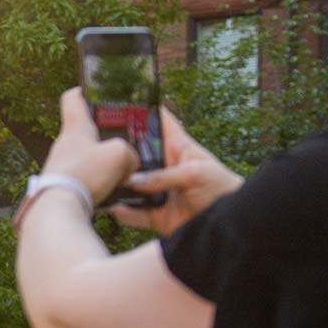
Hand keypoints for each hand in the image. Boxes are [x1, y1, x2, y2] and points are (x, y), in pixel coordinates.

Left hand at [41, 88, 140, 206]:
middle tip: (124, 139)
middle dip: (104, 134)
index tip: (94, 91)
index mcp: (75, 127)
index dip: (84, 91)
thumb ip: (129, 153)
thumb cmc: (85, 174)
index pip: (73, 98)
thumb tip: (128, 165)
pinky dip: (96, 180)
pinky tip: (110, 189)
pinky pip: (83, 177)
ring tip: (122, 169)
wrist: (58, 209)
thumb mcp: (120, 155)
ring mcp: (60, 165)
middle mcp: (64, 144)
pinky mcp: (60, 186)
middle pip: (83, 130)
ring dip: (101, 161)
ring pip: (85, 156)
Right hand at [108, 106, 241, 235]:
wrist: (230, 224)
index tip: (122, 103)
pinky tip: (112, 208)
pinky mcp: (155, 214)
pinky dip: (122, 212)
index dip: (144, 111)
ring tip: (100, 180)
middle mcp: (164, 167)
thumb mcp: (195, 173)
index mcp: (178, 148)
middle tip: (97, 146)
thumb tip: (132, 181)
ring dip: (117, 184)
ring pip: (130, 185)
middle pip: (137, 154)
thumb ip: (163, 175)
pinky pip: (133, 213)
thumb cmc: (222, 189)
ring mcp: (158, 191)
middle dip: (120, 151)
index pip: (161, 123)